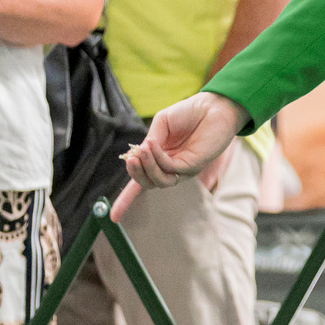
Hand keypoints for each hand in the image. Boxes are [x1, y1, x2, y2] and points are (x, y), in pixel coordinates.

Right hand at [123, 91, 246, 191]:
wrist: (211, 107)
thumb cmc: (188, 114)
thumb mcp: (161, 124)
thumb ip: (151, 141)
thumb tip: (138, 155)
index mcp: (160, 158)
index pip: (142, 181)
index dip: (127, 200)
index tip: (112, 217)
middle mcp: (170, 166)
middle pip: (148, 184)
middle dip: (135, 175)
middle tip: (130, 160)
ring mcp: (183, 168)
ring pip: (160, 181)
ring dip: (146, 168)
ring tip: (142, 151)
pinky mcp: (194, 165)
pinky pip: (170, 168)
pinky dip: (157, 158)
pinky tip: (152, 144)